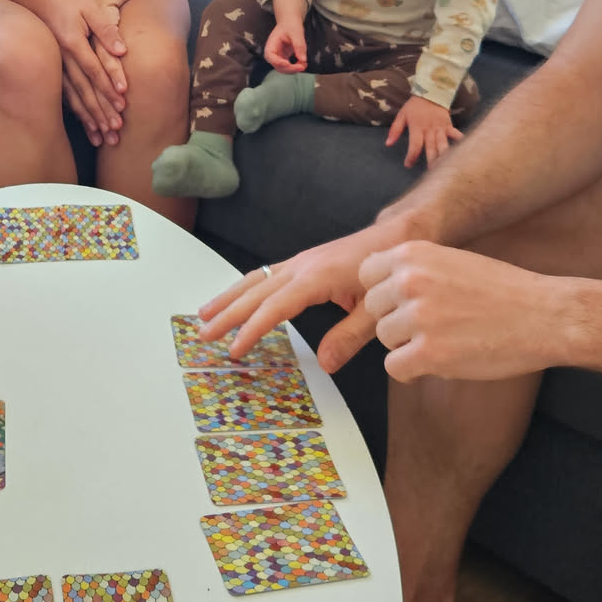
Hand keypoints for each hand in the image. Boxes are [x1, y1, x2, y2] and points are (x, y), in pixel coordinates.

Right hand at [35, 0, 128, 146]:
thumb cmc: (66, 0)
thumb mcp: (89, 6)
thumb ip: (105, 29)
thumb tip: (122, 51)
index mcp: (74, 43)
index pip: (94, 69)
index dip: (109, 87)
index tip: (122, 104)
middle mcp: (64, 59)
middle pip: (85, 90)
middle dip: (101, 112)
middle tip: (116, 132)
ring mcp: (56, 67)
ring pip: (74, 98)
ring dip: (89, 119)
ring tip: (103, 138)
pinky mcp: (54, 70)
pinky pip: (65, 96)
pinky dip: (77, 112)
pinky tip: (86, 125)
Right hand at [194, 211, 425, 372]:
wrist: (398, 236)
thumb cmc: (388, 272)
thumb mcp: (376, 309)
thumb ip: (350, 336)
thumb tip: (325, 365)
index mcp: (316, 277)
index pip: (275, 307)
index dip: (252, 330)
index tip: (234, 349)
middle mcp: (301, 266)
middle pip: (255, 291)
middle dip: (227, 313)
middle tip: (203, 335)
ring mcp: (300, 262)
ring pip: (255, 279)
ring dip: (228, 297)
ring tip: (204, 314)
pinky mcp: (303, 262)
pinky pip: (265, 275)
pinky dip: (244, 288)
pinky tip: (235, 299)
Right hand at [263, 20, 307, 72]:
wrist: (290, 22)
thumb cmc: (291, 24)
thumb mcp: (296, 32)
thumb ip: (299, 45)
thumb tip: (303, 59)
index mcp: (271, 44)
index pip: (270, 56)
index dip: (277, 61)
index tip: (288, 63)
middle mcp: (273, 52)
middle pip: (277, 66)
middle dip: (289, 69)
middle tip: (302, 67)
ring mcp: (278, 56)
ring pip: (283, 69)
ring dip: (293, 70)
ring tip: (304, 65)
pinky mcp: (284, 58)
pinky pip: (289, 66)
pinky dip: (296, 67)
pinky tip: (303, 64)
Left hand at [360, 241, 566, 382]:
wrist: (546, 315)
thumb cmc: (504, 291)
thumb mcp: (453, 260)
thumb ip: (415, 269)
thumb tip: (378, 285)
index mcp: (414, 253)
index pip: (367, 274)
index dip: (384, 293)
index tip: (403, 303)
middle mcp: (410, 280)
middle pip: (374, 310)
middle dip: (397, 321)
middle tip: (431, 327)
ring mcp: (418, 316)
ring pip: (385, 338)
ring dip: (407, 345)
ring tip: (443, 341)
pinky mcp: (429, 352)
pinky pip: (395, 367)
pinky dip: (413, 371)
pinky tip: (440, 362)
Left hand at [387, 95, 461, 167]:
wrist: (431, 93)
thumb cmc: (414, 106)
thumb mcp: (401, 115)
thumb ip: (395, 130)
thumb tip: (388, 144)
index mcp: (417, 127)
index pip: (414, 145)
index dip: (411, 156)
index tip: (408, 165)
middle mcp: (429, 129)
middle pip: (431, 148)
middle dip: (431, 161)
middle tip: (431, 174)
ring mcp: (440, 128)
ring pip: (443, 144)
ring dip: (444, 157)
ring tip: (445, 168)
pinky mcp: (448, 126)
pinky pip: (455, 135)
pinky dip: (459, 143)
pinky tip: (463, 153)